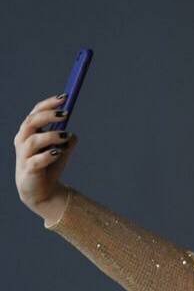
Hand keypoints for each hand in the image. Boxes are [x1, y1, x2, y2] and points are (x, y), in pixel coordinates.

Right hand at [14, 93, 78, 211]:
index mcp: (29, 132)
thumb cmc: (49, 167)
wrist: (42, 192)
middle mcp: (23, 141)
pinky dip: (47, 155)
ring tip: (65, 136)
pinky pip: (36, 161)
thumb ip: (67, 141)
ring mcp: (24, 156)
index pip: (35, 113)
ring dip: (51, 136)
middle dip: (48, 115)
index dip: (48, 104)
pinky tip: (57, 153)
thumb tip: (73, 134)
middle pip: (31, 122)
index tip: (64, 98)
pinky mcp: (28, 170)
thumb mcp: (61, 151)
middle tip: (66, 114)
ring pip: (33, 140)